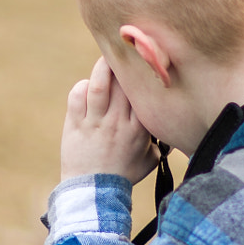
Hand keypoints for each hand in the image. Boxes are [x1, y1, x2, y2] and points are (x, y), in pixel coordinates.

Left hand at [61, 57, 160, 182]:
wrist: (95, 193)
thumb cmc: (124, 175)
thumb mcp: (149, 160)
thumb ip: (159, 142)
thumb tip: (168, 127)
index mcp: (140, 128)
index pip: (143, 92)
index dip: (143, 73)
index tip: (145, 61)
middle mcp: (119, 122)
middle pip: (123, 83)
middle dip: (125, 64)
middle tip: (125, 51)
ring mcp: (96, 123)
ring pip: (100, 85)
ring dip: (102, 67)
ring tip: (106, 57)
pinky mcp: (76, 125)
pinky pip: (78, 96)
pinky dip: (82, 87)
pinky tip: (86, 88)